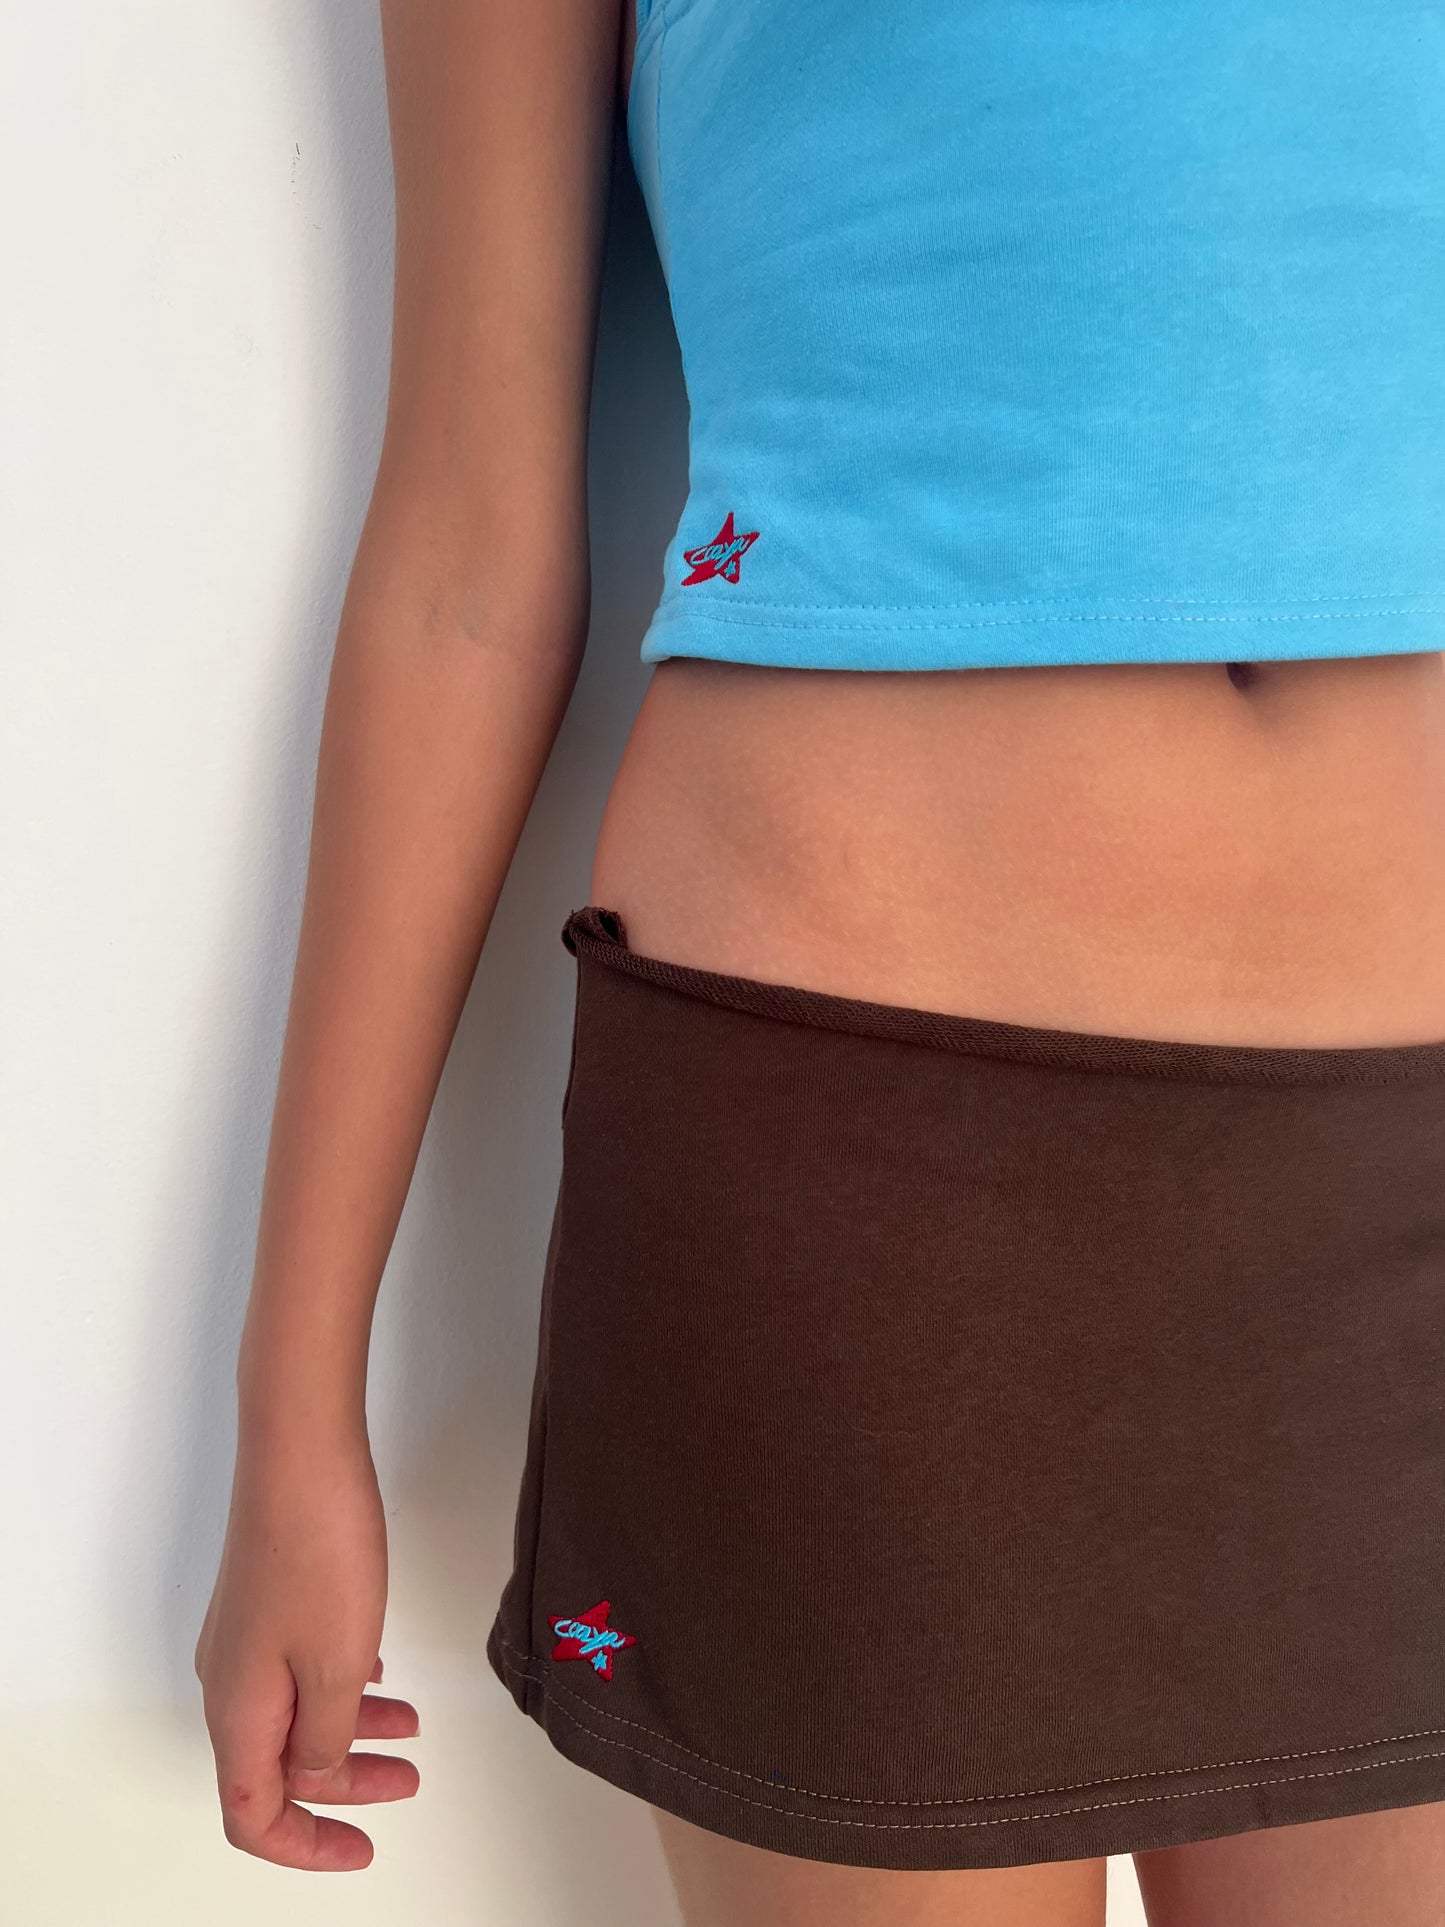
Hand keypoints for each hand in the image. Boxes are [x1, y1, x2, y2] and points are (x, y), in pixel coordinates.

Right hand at [193, 1437, 418, 1870]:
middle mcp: (230, 1680)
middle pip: (279, 1766)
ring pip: (295, 1713)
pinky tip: (378, 1672)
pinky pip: (299, 1669)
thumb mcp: (335, 1666)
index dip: (305, 1845)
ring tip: (411, 1726)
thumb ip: (327, 1737)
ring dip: (352, 1731)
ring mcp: (246, 1637)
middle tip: (407, 1783)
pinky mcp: (267, 1600)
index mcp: (238, 1710)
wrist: (299, 1453)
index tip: (361, 1847)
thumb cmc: (316, 1548)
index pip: (253, 1814)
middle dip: (345, 1786)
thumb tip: (317, 1771)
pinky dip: (342, 1686)